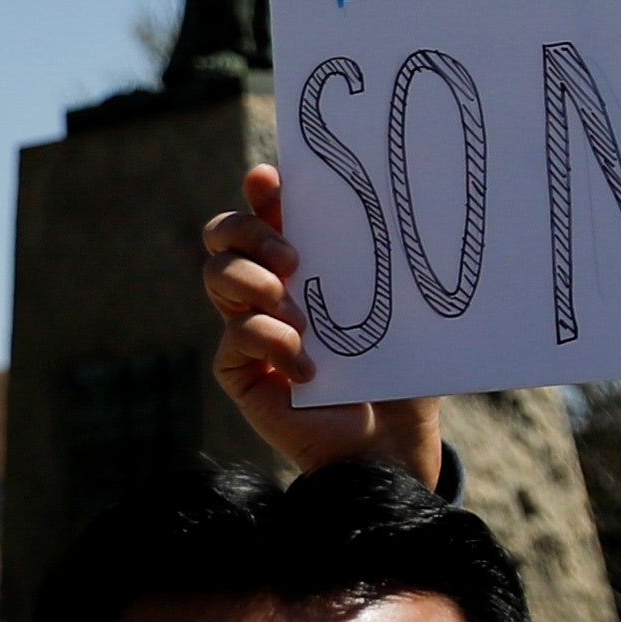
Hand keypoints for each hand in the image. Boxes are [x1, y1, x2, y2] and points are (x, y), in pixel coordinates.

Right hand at [203, 164, 442, 483]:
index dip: (262, 191)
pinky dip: (272, 342)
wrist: (393, 441)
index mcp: (306, 264)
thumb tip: (392, 201)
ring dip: (255, 283)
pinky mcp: (240, 370)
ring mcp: (249, 327)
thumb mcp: (398, 309)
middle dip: (248, 231)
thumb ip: (381, 263)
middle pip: (223, 236)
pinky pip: (235, 336)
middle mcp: (269, 289)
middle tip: (294, 256)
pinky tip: (309, 368)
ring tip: (299, 313)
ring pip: (217, 275)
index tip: (270, 180)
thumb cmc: (403, 369)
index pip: (267, 212)